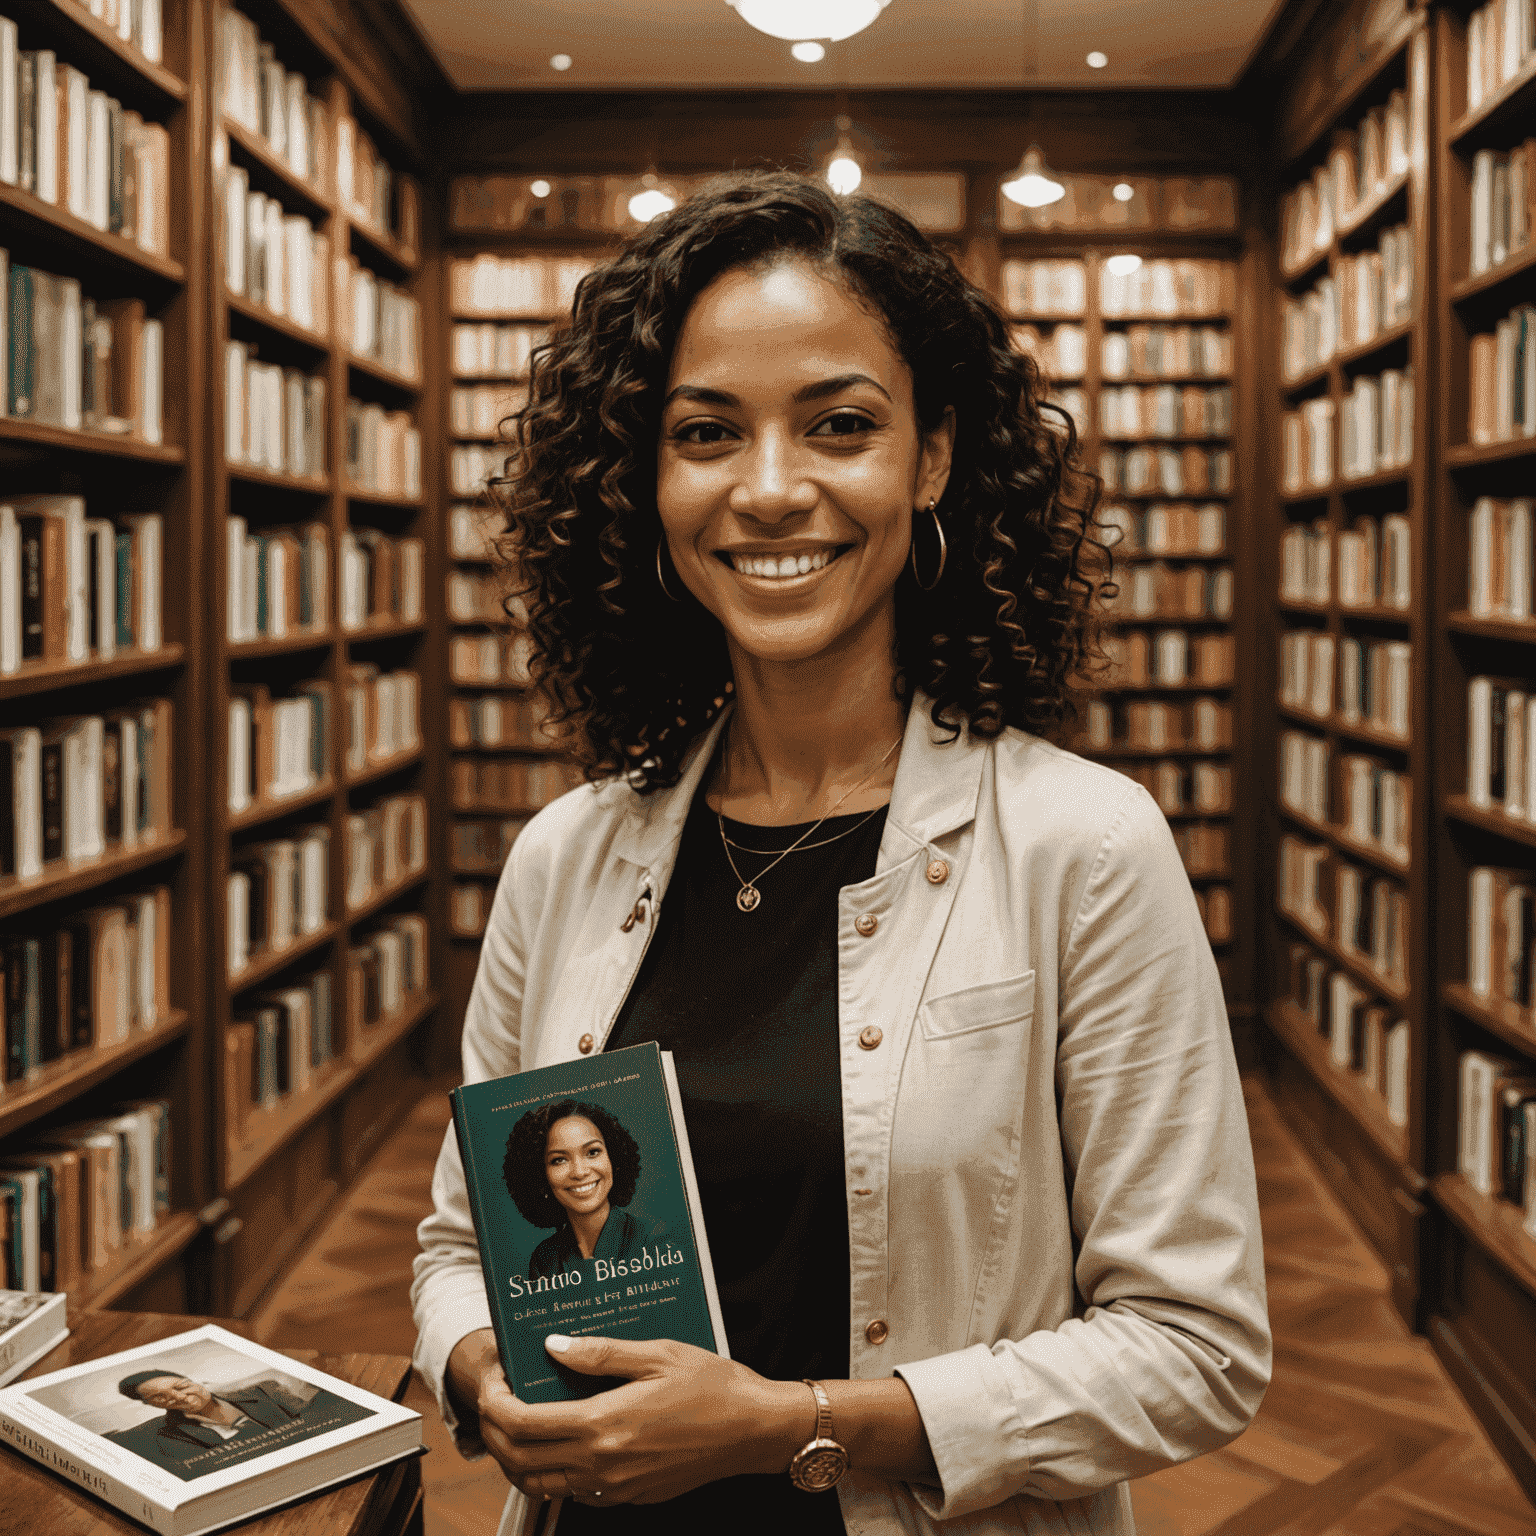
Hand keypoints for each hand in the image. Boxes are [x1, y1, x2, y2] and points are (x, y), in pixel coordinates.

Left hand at [477, 1333, 809, 1505]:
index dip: (495, 1404)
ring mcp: (613, 1488)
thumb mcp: (656, 1353)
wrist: (751, 1430)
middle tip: (494, 1401)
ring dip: (516, 1457)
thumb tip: (552, 1346)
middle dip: (493, 1431)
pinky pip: (572, 1491)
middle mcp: (602, 1464)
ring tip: (519, 1422)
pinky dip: (550, 1470)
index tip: (494, 1381)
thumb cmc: (711, 1386)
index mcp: (604, 1424)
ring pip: (539, 1484)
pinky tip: (562, 1439)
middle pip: (519, 1461)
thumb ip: (599, 1352)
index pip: (522, 1425)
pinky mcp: (627, 1498)